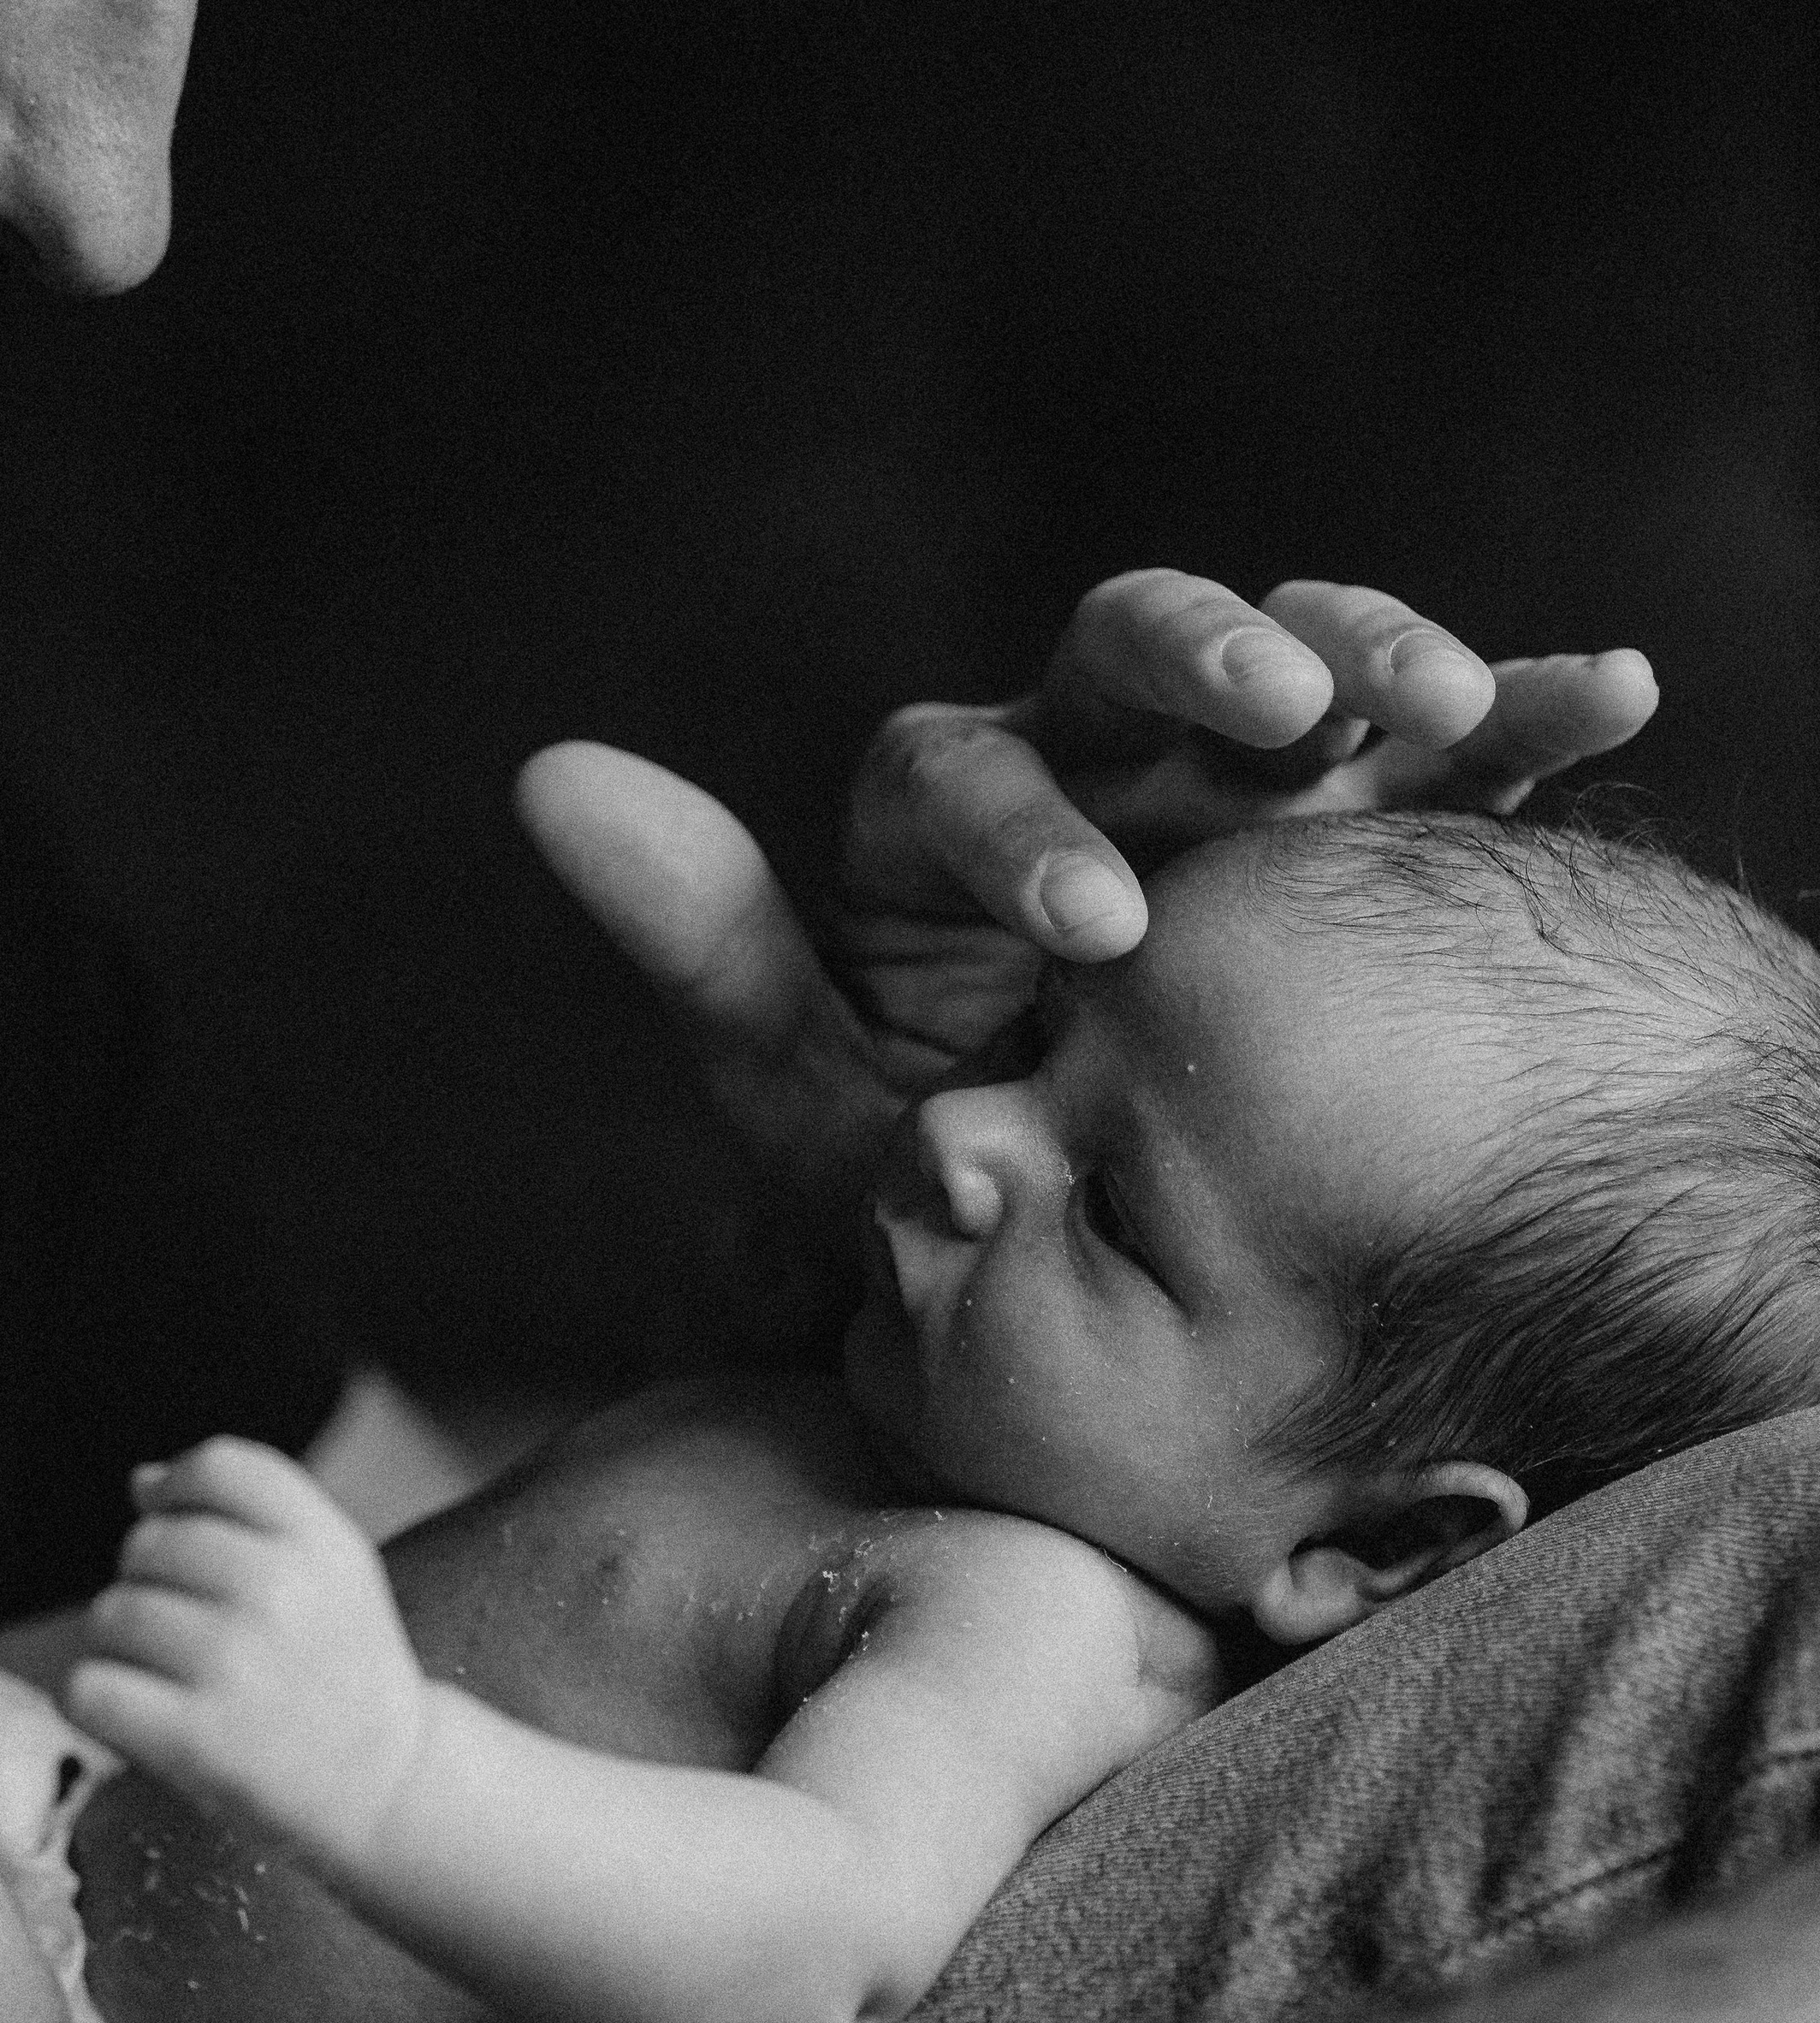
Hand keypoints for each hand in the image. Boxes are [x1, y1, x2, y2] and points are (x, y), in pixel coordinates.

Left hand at [65, 1438, 427, 1853]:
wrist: (387, 1782)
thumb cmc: (342, 1666)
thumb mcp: (334, 1567)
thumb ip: (248, 1513)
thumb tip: (142, 1481)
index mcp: (322, 1540)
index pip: (218, 1466)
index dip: (177, 1489)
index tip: (177, 1525)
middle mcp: (281, 1590)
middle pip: (150, 1541)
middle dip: (147, 1578)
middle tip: (183, 1626)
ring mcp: (237, 1662)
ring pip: (110, 1613)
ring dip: (119, 1644)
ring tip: (164, 1673)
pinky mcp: (197, 1737)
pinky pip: (89, 1688)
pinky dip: (96, 1701)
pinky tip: (137, 1711)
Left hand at [519, 571, 1654, 1245]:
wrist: (1107, 1247)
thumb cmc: (956, 1159)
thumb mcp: (820, 1092)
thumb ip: (708, 948)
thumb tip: (546, 772)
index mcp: (951, 827)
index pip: (953, 771)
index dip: (1019, 827)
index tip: (1097, 931)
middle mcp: (1089, 774)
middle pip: (1123, 651)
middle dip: (1200, 664)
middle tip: (1279, 721)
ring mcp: (1229, 789)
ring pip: (1288, 657)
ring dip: (1363, 648)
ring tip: (1444, 695)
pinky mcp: (1362, 822)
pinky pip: (1442, 742)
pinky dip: (1519, 704)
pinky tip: (1604, 691)